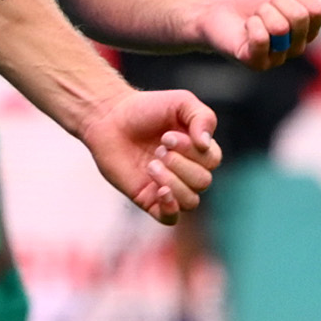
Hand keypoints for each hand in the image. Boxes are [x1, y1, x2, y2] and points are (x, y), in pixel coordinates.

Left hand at [79, 88, 221, 226]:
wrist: (108, 118)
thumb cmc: (146, 109)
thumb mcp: (181, 102)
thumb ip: (203, 118)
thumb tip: (206, 144)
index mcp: (198, 151)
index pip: (212, 161)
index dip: (193, 151)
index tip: (167, 135)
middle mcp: (187, 171)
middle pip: (203, 182)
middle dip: (181, 164)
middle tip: (158, 149)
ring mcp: (168, 186)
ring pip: (191, 201)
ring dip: (173, 182)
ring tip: (152, 165)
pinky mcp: (148, 199)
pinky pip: (170, 218)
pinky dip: (170, 208)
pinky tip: (161, 191)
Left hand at [190, 0, 320, 69]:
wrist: (219, 11)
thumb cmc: (254, 1)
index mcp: (309, 30)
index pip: (317, 9)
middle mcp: (297, 47)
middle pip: (300, 17)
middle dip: (277, 3)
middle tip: (263, 7)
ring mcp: (278, 58)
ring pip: (281, 27)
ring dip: (262, 13)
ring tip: (253, 17)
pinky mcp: (257, 63)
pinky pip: (262, 39)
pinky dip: (252, 25)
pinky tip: (246, 27)